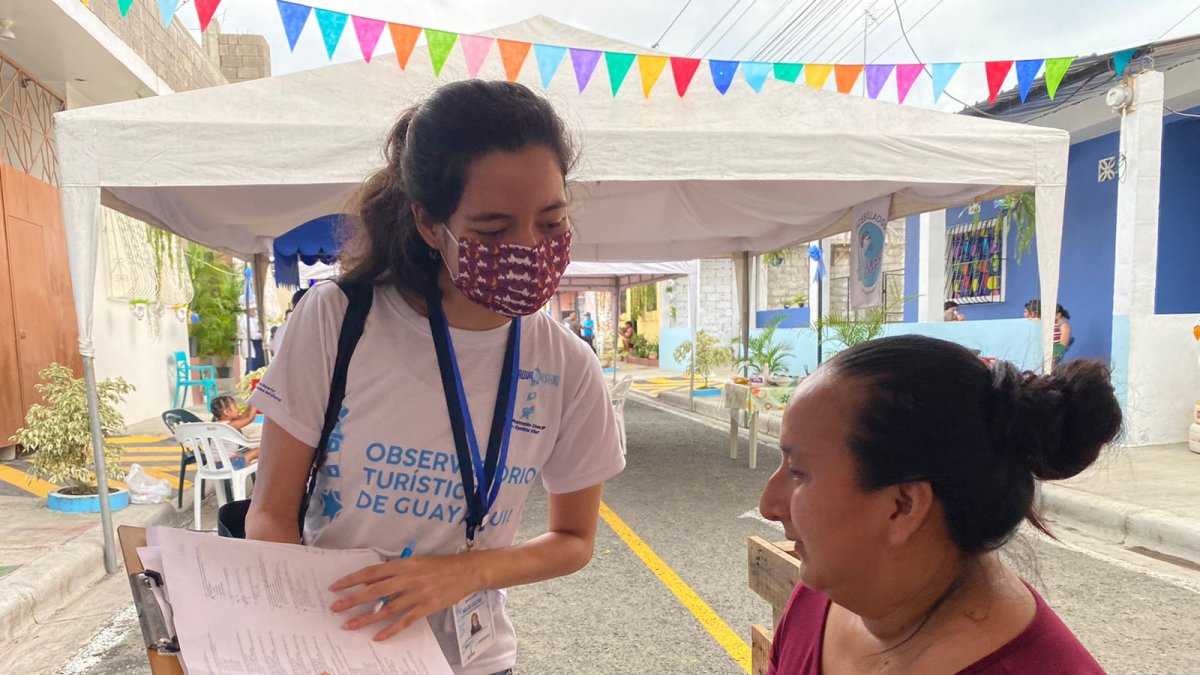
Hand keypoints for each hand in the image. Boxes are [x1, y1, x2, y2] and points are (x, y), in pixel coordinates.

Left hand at [328, 553, 484, 640]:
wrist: (465, 571)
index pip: (372, 572)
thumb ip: (395, 571)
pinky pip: (405, 620)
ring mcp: (416, 594)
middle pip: (374, 591)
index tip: (336, 587)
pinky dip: (391, 629)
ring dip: (366, 618)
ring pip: (386, 608)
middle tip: (335, 608)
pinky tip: (379, 637)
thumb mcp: (415, 562)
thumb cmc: (438, 566)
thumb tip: (372, 581)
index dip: (352, 579)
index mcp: (403, 565)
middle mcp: (407, 579)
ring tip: (350, 625)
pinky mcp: (426, 607)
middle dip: (353, 600)